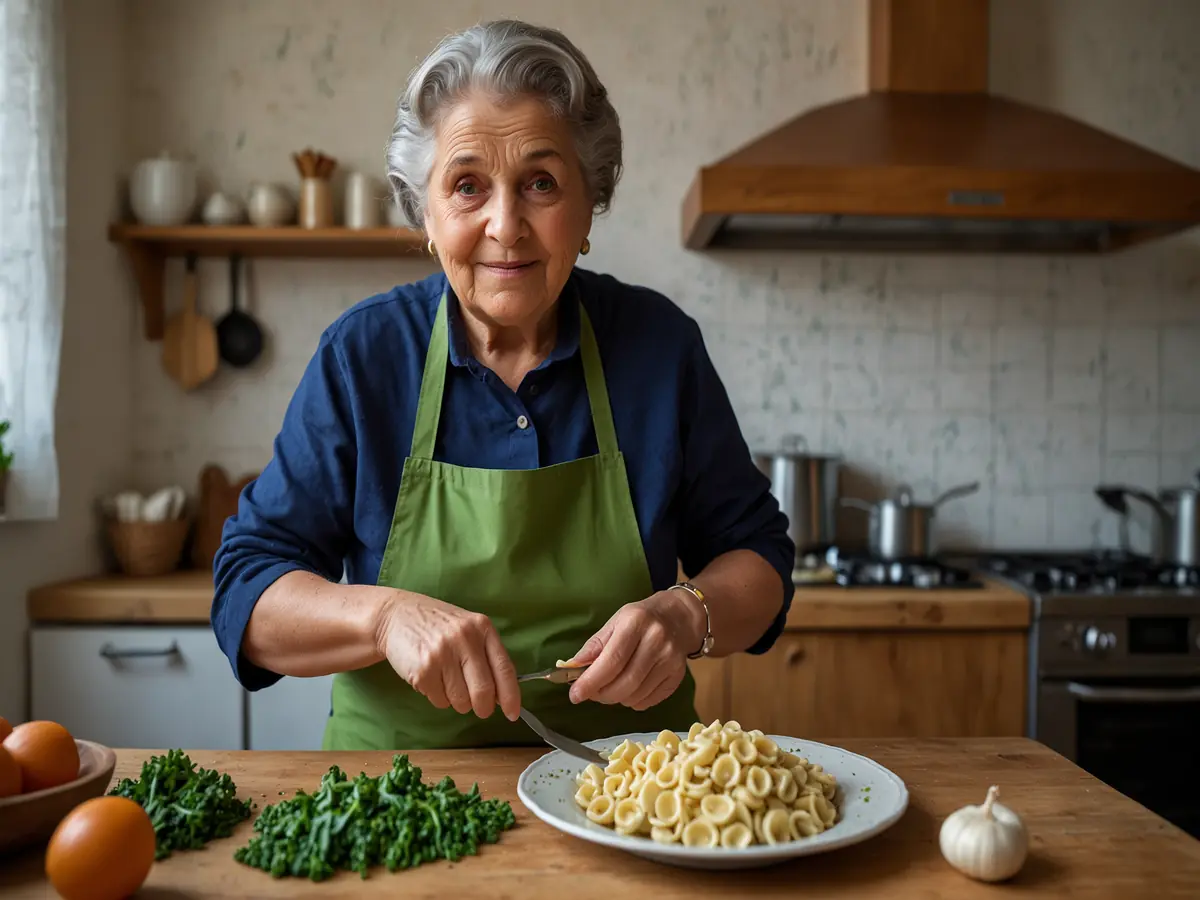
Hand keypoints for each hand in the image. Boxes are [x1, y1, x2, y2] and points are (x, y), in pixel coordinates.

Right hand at [376, 592, 520, 720]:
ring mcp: (442, 653)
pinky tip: (431, 678)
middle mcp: (465, 638)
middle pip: (484, 690)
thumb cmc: (437, 625)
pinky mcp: (422, 670)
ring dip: (457, 701)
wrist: (396, 615)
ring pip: (461, 700)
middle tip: (479, 708)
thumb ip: (485, 655)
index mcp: (482, 627)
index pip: (504, 668)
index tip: (512, 714)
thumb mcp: (467, 628)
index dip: (511, 696)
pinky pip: (439, 701)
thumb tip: (500, 696)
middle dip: (483, 707)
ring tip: (446, 681)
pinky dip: (437, 697)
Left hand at [564, 590, 704, 710]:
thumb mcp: (615, 622)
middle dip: (601, 694)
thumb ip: (594, 646)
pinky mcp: (677, 676)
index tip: (575, 695)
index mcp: (636, 622)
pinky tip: (629, 688)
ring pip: (635, 695)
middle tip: (591, 693)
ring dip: (616, 698)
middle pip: (624, 682)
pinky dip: (632, 701)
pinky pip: (648, 701)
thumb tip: (571, 668)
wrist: (679, 617)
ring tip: (610, 687)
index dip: (591, 682)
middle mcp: (656, 641)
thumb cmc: (641, 619)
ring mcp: (670, 660)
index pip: (611, 661)